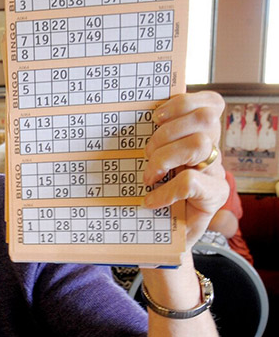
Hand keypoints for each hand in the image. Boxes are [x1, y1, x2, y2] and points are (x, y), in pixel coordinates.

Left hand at [143, 91, 228, 249]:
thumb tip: (120, 120)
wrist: (166, 235)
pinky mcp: (215, 195)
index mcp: (198, 135)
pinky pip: (190, 181)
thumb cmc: (153, 192)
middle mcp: (212, 149)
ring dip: (165, 158)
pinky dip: (165, 191)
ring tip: (149, 177)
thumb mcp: (149, 161)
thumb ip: (149, 141)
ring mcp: (216, 171)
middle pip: (205, 118)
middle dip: (167, 132)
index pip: (210, 103)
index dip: (185, 102)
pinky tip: (152, 201)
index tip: (156, 116)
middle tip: (147, 153)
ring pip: (199, 144)